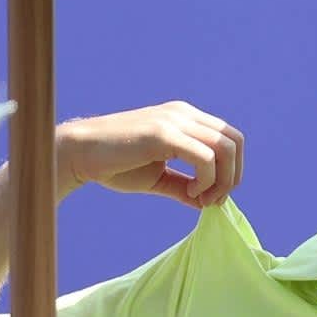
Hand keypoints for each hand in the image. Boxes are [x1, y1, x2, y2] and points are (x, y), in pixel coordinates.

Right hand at [57, 102, 244, 208]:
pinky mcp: (164, 134)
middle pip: (235, 141)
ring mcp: (175, 120)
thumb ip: (184, 186)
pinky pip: (206, 157)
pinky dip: (206, 181)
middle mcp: (183, 114)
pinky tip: (190, 193)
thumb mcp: (158, 178)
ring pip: (226, 148)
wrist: (80, 154)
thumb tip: (207, 202)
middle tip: (211, 201)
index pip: (229, 138)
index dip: (231, 170)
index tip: (211, 196)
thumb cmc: (114, 165)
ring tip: (201, 198)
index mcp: (185, 118)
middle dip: (232, 176)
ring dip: (222, 180)